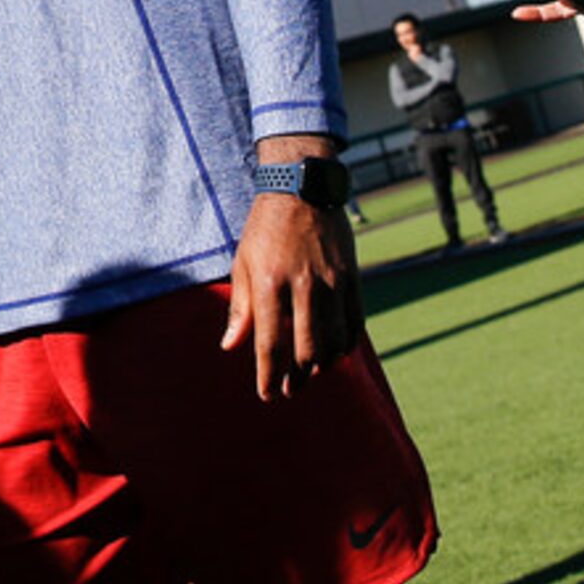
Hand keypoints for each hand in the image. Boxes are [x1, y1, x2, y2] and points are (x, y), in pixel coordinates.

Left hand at [220, 141, 362, 401]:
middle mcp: (302, 285)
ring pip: (333, 340)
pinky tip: (336, 353)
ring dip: (322, 365)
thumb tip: (228, 347)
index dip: (267, 375)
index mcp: (269, 282)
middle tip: (290, 389)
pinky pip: (355, 323)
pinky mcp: (352, 277)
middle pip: (305, 349)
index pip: (269, 343)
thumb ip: (239, 309)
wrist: (301, 189)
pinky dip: (347, 344)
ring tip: (310, 373)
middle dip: (297, 377)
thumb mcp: (243, 263)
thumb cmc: (264, 229)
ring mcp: (331, 282)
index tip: (266, 394)